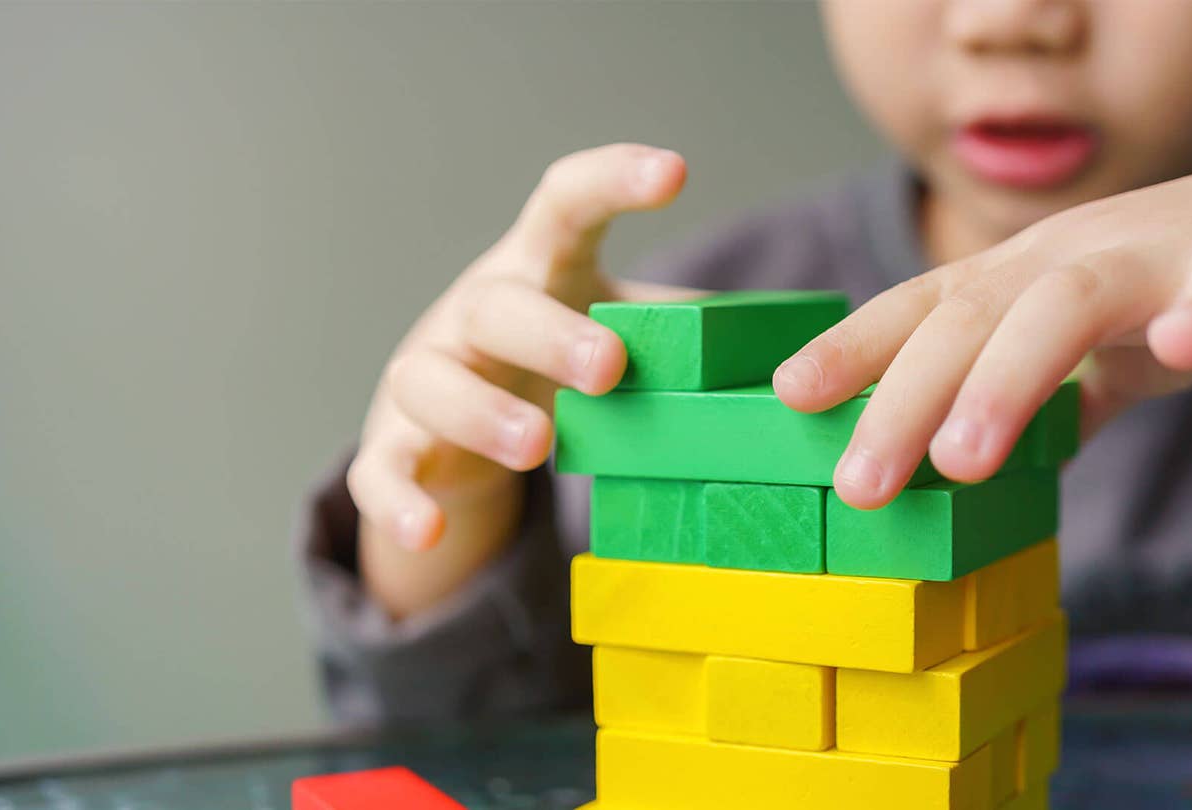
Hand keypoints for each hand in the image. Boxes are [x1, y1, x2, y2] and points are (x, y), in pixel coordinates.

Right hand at [350, 144, 692, 617]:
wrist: (447, 415)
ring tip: (538, 443)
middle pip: (499, 306)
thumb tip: (809, 346)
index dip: (613, 181)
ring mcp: (425, 377)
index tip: (675, 173)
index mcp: (539, 269)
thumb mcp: (614, 327)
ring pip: (433, 383)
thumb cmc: (549, 357)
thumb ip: (684, 327)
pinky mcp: (394, 447)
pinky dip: (398, 502)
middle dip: (552, 334)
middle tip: (611, 366)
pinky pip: (382, 471)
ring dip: (483, 412)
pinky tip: (425, 529)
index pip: (566, 204)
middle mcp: (473, 312)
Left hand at [774, 136, 1191, 509]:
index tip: (788, 401)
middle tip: (858, 487)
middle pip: (972, 315)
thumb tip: (984, 462)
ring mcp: (1166, 260)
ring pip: (1070, 304)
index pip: (923, 309)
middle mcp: (1078, 257)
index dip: (853, 348)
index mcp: (1032, 277)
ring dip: (1008, 379)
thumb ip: (1045, 398)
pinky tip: (1177, 345)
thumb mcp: (1100, 350)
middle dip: (905, 398)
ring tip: (961, 461)